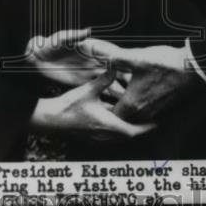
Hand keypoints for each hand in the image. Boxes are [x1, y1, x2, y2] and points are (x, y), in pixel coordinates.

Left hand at [26, 29, 128, 100]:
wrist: (38, 58)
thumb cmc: (50, 44)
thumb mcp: (62, 38)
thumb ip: (75, 35)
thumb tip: (87, 31)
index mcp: (92, 48)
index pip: (111, 54)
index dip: (122, 60)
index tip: (134, 67)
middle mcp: (95, 60)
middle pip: (116, 69)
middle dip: (127, 78)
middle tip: (139, 87)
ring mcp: (91, 72)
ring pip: (110, 81)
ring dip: (120, 89)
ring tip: (132, 100)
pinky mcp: (85, 82)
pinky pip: (100, 89)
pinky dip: (109, 96)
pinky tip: (117, 104)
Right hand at [29, 69, 155, 142]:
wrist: (50, 120)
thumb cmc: (68, 106)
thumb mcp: (88, 90)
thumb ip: (104, 79)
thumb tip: (115, 67)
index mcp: (108, 125)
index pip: (133, 132)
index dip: (146, 128)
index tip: (156, 123)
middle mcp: (105, 135)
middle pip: (128, 136)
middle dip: (139, 128)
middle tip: (150, 120)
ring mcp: (97, 138)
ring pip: (119, 137)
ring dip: (128, 129)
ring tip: (136, 119)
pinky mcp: (91, 136)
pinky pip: (110, 136)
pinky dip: (117, 129)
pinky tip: (116, 119)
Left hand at [80, 40, 202, 122]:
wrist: (192, 68)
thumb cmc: (164, 64)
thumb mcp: (135, 58)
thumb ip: (113, 57)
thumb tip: (94, 51)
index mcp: (132, 104)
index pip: (112, 116)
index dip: (104, 109)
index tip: (99, 101)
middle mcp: (143, 112)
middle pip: (124, 117)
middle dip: (116, 108)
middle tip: (107, 98)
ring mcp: (155, 110)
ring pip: (136, 114)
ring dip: (129, 105)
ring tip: (122, 92)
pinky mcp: (165, 105)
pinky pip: (147, 110)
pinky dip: (141, 103)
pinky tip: (140, 88)